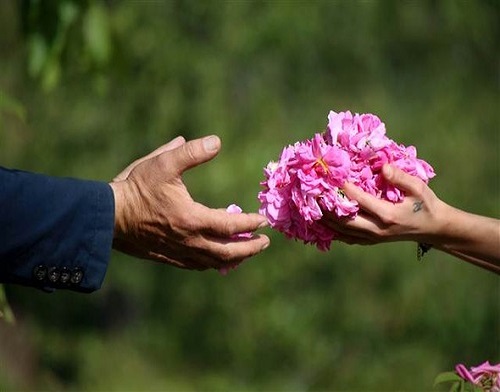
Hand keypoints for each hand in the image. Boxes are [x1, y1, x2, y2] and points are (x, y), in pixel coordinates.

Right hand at [109, 135, 269, 270]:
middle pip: (227, 252)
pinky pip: (195, 265)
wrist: (107, 216)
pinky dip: (211, 264)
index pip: (231, 225)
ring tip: (245, 254)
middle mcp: (189, 240)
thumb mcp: (163, 163)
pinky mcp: (167, 257)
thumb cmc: (135, 188)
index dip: (250, 224)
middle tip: (265, 243)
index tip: (264, 221)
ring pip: (212, 262)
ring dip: (233, 258)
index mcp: (192, 219)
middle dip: (250, 249)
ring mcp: (178, 252)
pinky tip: (214, 260)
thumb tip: (216, 142)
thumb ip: (191, 152)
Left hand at [322, 164, 445, 244]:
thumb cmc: (426, 205)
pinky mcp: (370, 241)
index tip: (331, 176)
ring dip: (325, 219)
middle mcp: (377, 229)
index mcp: (388, 215)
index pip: (359, 200)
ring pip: (341, 231)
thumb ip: (400, 177)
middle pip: (344, 220)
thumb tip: (382, 166)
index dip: (343, 188)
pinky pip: (346, 238)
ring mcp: (372, 237)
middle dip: (326, 207)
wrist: (433, 229)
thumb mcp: (419, 188)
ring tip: (310, 206)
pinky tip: (320, 222)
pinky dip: (331, 230)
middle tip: (312, 193)